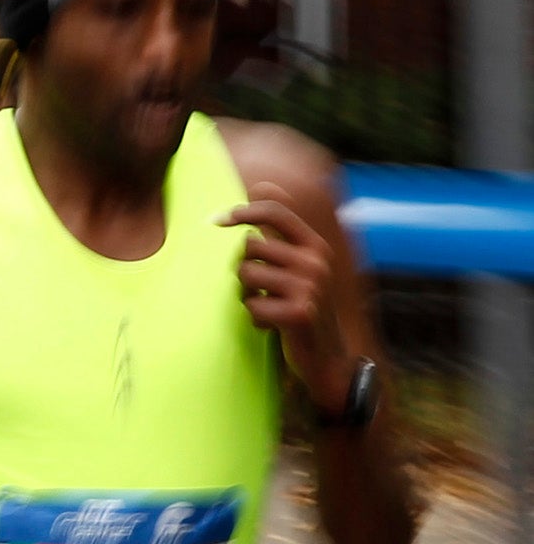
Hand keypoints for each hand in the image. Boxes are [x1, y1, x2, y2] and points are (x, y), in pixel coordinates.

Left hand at [220, 184, 342, 404]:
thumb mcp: (297, 266)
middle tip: (262, 291)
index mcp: (315, 245)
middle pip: (249, 247)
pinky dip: (255, 319)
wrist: (327, 359)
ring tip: (268, 308)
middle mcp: (316, 261)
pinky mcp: (300, 313)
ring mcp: (311, 286)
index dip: (242, 211)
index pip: (276, 213)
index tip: (215, 220)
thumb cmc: (301, 307)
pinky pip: (251, 307)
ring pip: (246, 276)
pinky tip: (274, 328)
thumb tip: (264, 184)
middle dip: (244, 270)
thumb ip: (280, 231)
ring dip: (248, 296)